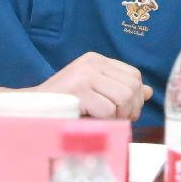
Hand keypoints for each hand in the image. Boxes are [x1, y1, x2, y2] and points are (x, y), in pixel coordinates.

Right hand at [32, 52, 152, 119]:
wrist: (33, 108)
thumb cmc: (65, 104)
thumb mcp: (95, 92)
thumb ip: (119, 89)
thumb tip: (148, 91)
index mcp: (96, 59)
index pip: (134, 75)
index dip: (135, 97)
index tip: (125, 112)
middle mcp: (92, 62)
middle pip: (132, 86)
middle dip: (131, 109)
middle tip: (118, 120)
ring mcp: (85, 75)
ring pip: (124, 97)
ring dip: (118, 116)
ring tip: (104, 120)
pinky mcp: (79, 90)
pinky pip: (108, 110)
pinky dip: (104, 121)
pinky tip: (91, 120)